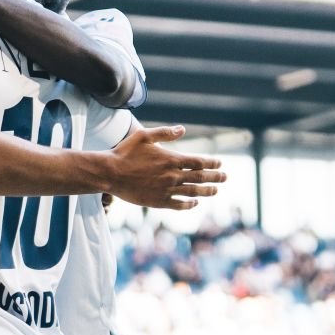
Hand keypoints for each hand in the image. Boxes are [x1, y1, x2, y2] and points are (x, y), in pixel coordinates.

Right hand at [101, 126, 225, 209]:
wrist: (109, 173)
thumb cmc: (125, 152)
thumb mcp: (144, 136)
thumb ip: (165, 133)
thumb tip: (182, 129)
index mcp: (171, 159)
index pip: (199, 162)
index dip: (211, 163)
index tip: (220, 164)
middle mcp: (172, 176)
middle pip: (200, 177)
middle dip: (215, 177)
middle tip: (225, 177)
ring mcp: (166, 190)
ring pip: (193, 192)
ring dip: (207, 191)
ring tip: (215, 191)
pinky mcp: (158, 201)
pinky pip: (179, 205)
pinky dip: (190, 204)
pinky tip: (195, 202)